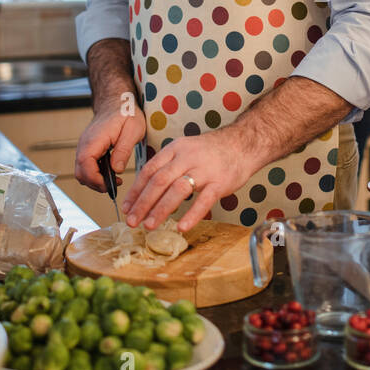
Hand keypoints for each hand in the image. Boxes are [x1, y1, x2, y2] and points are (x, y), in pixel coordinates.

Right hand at [74, 99, 144, 191]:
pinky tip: (109, 172)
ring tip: (113, 180)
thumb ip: (123, 151)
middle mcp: (84, 145)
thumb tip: (116, 170)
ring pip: (81, 172)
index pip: (85, 168)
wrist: (117, 101)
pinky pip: (86, 166)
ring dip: (95, 180)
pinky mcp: (88, 148)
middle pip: (80, 174)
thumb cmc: (126, 113)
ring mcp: (84, 147)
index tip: (112, 185)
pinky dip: (95, 174)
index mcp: (93, 141)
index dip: (97, 181)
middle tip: (114, 186)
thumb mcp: (132, 130)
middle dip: (96, 184)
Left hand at [123, 128, 255, 231]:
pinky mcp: (220, 182)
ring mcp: (204, 170)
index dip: (136, 190)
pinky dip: (191, 214)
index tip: (127, 207)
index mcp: (175, 149)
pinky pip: (204, 200)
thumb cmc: (211, 152)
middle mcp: (187, 157)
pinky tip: (181, 227)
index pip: (149, 170)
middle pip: (159, 181)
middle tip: (132, 220)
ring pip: (178, 190)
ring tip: (149, 225)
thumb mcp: (185, 149)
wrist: (242, 143)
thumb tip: (146, 189)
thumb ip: (167, 166)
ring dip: (160, 209)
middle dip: (143, 203)